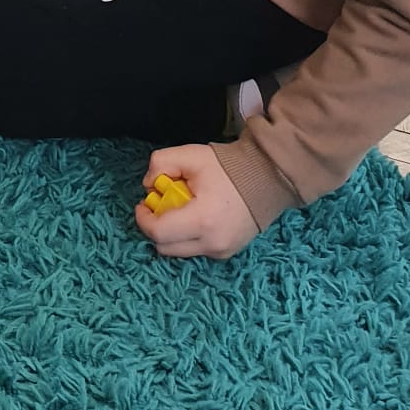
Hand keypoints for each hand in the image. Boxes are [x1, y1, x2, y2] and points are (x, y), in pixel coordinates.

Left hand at [135, 145, 257, 259]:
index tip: (143, 203)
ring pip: (179, 252)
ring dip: (171, 234)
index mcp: (202, 220)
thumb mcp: (191, 155)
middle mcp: (212, 243)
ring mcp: (221, 251)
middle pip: (165, 248)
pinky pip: (196, 250)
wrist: (266, 178)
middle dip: (155, 227)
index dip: (143, 219)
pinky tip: (195, 217)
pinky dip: (188, 237)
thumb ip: (161, 163)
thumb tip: (149, 184)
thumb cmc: (227, 167)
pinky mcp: (227, 253)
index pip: (159, 233)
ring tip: (178, 210)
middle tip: (159, 206)